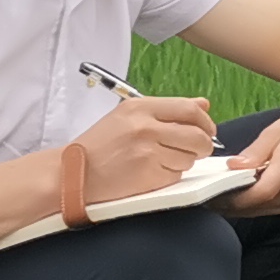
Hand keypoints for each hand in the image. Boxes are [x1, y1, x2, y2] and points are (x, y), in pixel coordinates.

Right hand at [78, 93, 217, 201]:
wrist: (73, 173)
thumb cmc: (99, 145)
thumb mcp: (128, 116)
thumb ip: (167, 110)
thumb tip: (203, 104)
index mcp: (140, 107)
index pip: (189, 109)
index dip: (205, 122)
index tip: (207, 130)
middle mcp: (145, 127)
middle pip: (198, 136)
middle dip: (203, 145)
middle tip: (196, 150)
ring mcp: (148, 152)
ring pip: (190, 158)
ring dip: (184, 161)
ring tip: (162, 160)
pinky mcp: (148, 176)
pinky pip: (176, 176)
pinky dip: (170, 176)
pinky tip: (152, 172)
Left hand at [221, 105, 279, 215]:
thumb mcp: (277, 129)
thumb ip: (255, 152)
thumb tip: (233, 168)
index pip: (261, 192)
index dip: (235, 197)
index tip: (213, 194)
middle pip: (259, 205)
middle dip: (231, 203)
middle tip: (207, 197)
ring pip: (264, 210)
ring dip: (241, 207)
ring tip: (218, 197)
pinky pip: (272, 209)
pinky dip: (254, 205)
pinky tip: (240, 197)